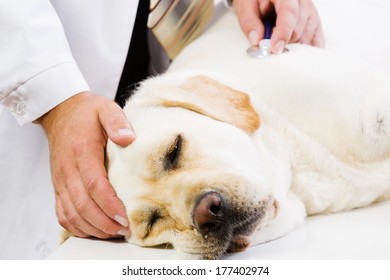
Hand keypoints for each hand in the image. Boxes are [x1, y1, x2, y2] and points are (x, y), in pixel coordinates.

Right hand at [38, 92, 134, 238]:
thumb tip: (128, 138)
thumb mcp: (105, 109)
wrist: (61, 112)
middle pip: (83, 205)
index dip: (109, 204)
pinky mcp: (58, 185)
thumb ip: (116, 121)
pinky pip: (62, 213)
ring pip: (72, 213)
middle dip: (105, 223)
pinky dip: (77, 226)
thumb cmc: (87, 113)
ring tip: (114, 233)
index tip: (125, 217)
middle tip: (125, 230)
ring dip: (93, 228)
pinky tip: (94, 230)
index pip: (94, 185)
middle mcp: (68, 170)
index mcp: (82, 152)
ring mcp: (61, 180)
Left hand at [234, 0, 324, 52]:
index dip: (283, 33)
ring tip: (276, 41)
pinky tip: (294, 52)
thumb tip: (257, 40)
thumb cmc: (255, 1)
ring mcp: (311, 12)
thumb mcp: (245, 6)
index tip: (275, 48)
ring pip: (307, 37)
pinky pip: (317, 41)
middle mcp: (302, 1)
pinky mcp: (314, 23)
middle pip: (298, 29)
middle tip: (267, 45)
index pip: (289, 13)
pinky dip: (305, 50)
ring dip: (291, 47)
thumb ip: (249, 22)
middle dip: (282, 43)